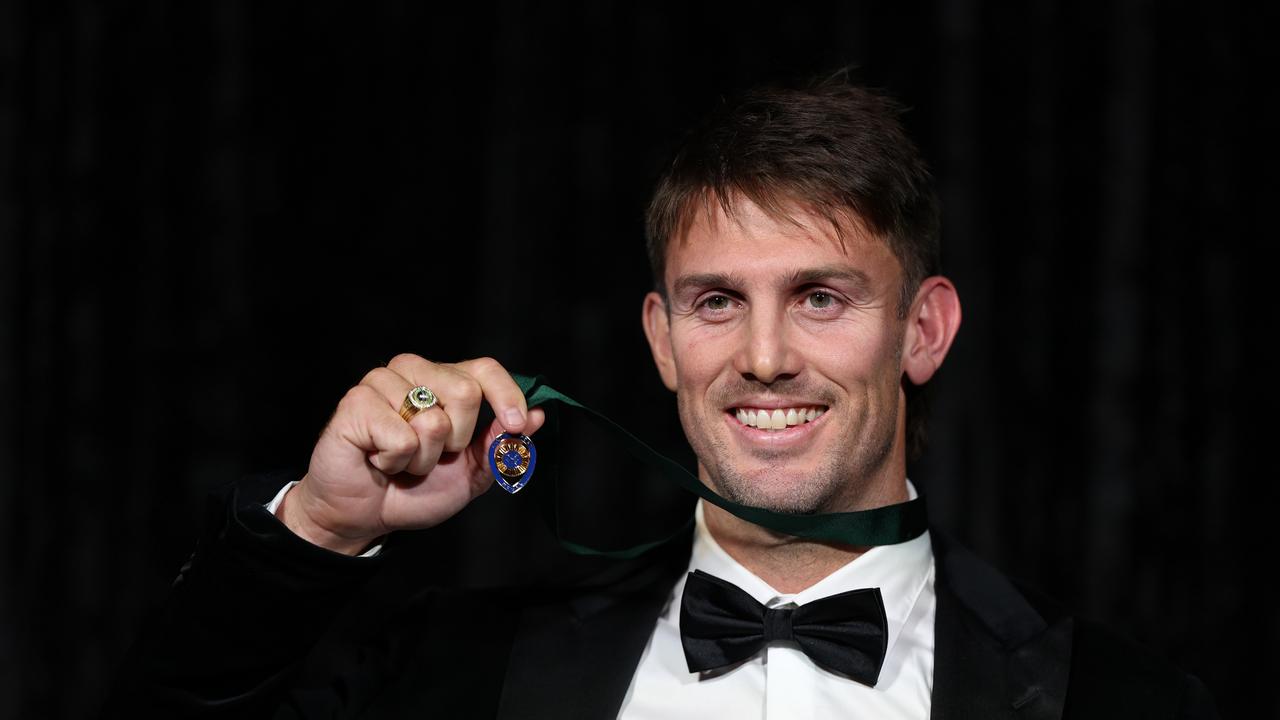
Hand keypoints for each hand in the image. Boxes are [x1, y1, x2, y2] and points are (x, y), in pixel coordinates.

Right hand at [278, 354, 545, 554]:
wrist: (365, 515)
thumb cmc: (416, 489)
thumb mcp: (472, 473)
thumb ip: (502, 445)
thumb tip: (538, 416)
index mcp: (445, 380)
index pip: (484, 369)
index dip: (506, 396)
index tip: (516, 426)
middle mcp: (414, 371)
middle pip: (465, 392)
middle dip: (457, 441)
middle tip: (432, 457)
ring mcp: (382, 383)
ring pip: (432, 419)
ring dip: (422, 458)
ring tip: (401, 460)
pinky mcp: (355, 402)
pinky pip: (400, 438)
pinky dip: (394, 461)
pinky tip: (378, 459)